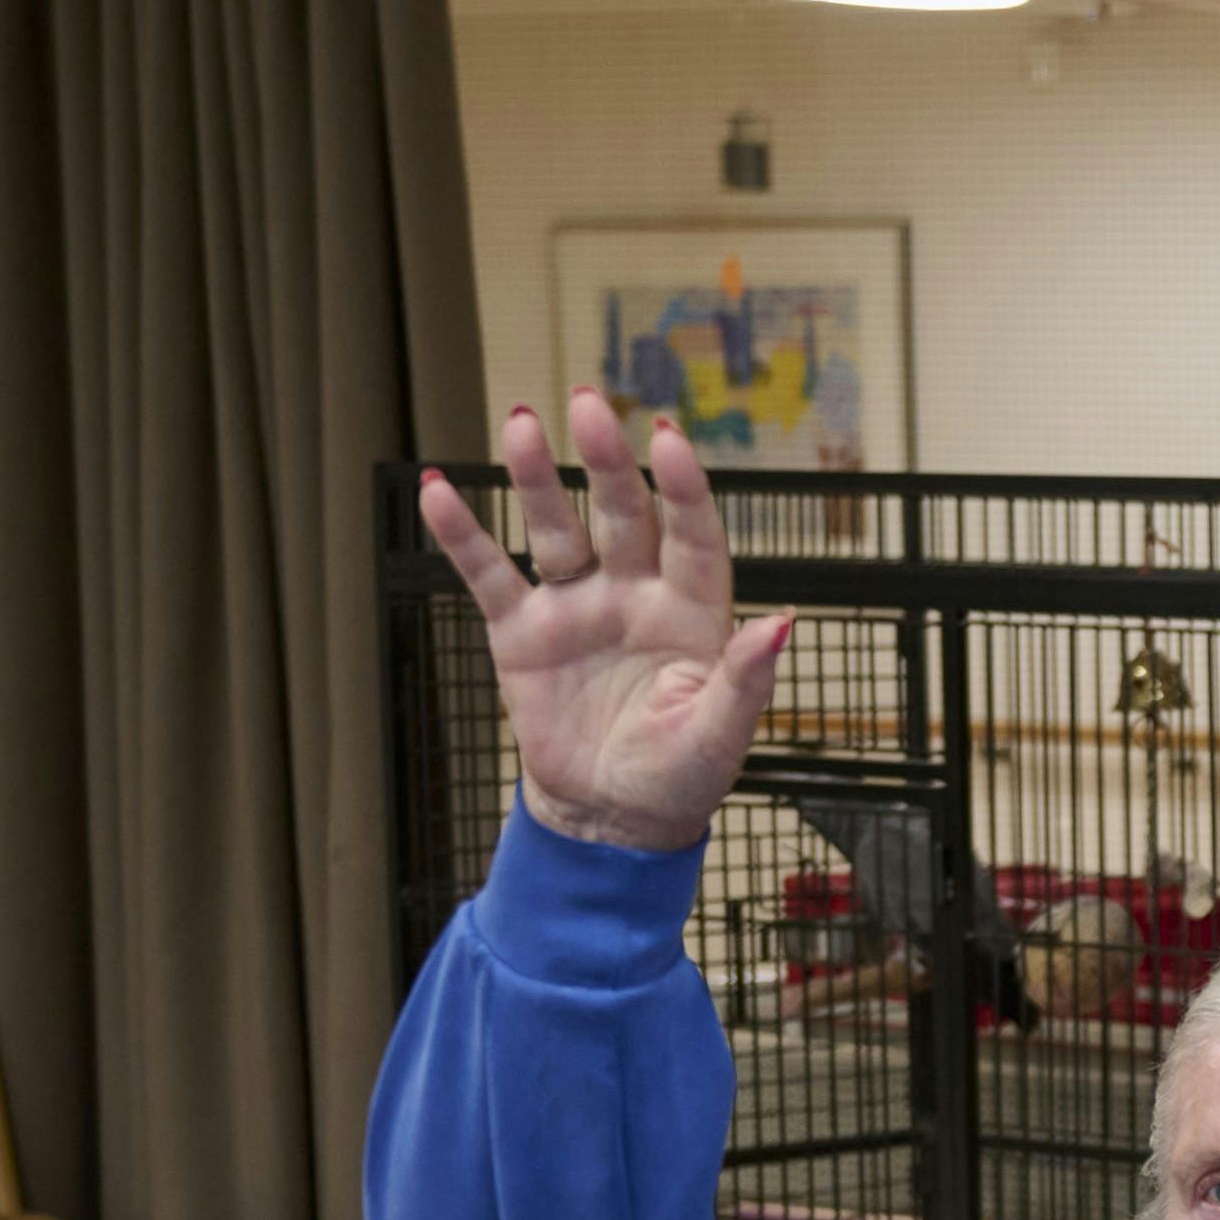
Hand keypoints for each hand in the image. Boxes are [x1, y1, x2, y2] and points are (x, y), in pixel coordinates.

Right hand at [413, 394, 794, 854]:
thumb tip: (781, 621)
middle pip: (623, 513)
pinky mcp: (523, 632)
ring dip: (536, 478)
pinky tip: (437, 489)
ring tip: (520, 422)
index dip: (683, 487)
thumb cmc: (680, 777)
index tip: (668, 436)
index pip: (693, 535)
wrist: (611, 817)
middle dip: (607, 459)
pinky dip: (464, 535)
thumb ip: (745, 678)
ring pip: (557, 528)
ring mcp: (577, 607)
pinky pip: (489, 574)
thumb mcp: (720, 735)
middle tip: (587, 403)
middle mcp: (635, 594)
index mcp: (694, 612)